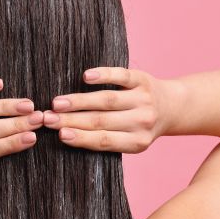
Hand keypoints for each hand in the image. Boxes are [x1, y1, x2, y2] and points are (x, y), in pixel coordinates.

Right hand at [42, 67, 169, 153]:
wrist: (171, 107)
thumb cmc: (139, 126)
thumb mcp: (130, 140)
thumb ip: (106, 140)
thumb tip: (65, 136)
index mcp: (137, 142)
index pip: (104, 140)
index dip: (81, 138)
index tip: (60, 135)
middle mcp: (142, 122)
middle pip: (101, 121)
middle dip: (71, 120)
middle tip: (48, 118)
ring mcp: (143, 100)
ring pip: (107, 100)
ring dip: (80, 101)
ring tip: (57, 102)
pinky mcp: (142, 80)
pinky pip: (121, 76)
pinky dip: (104, 76)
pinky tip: (86, 77)